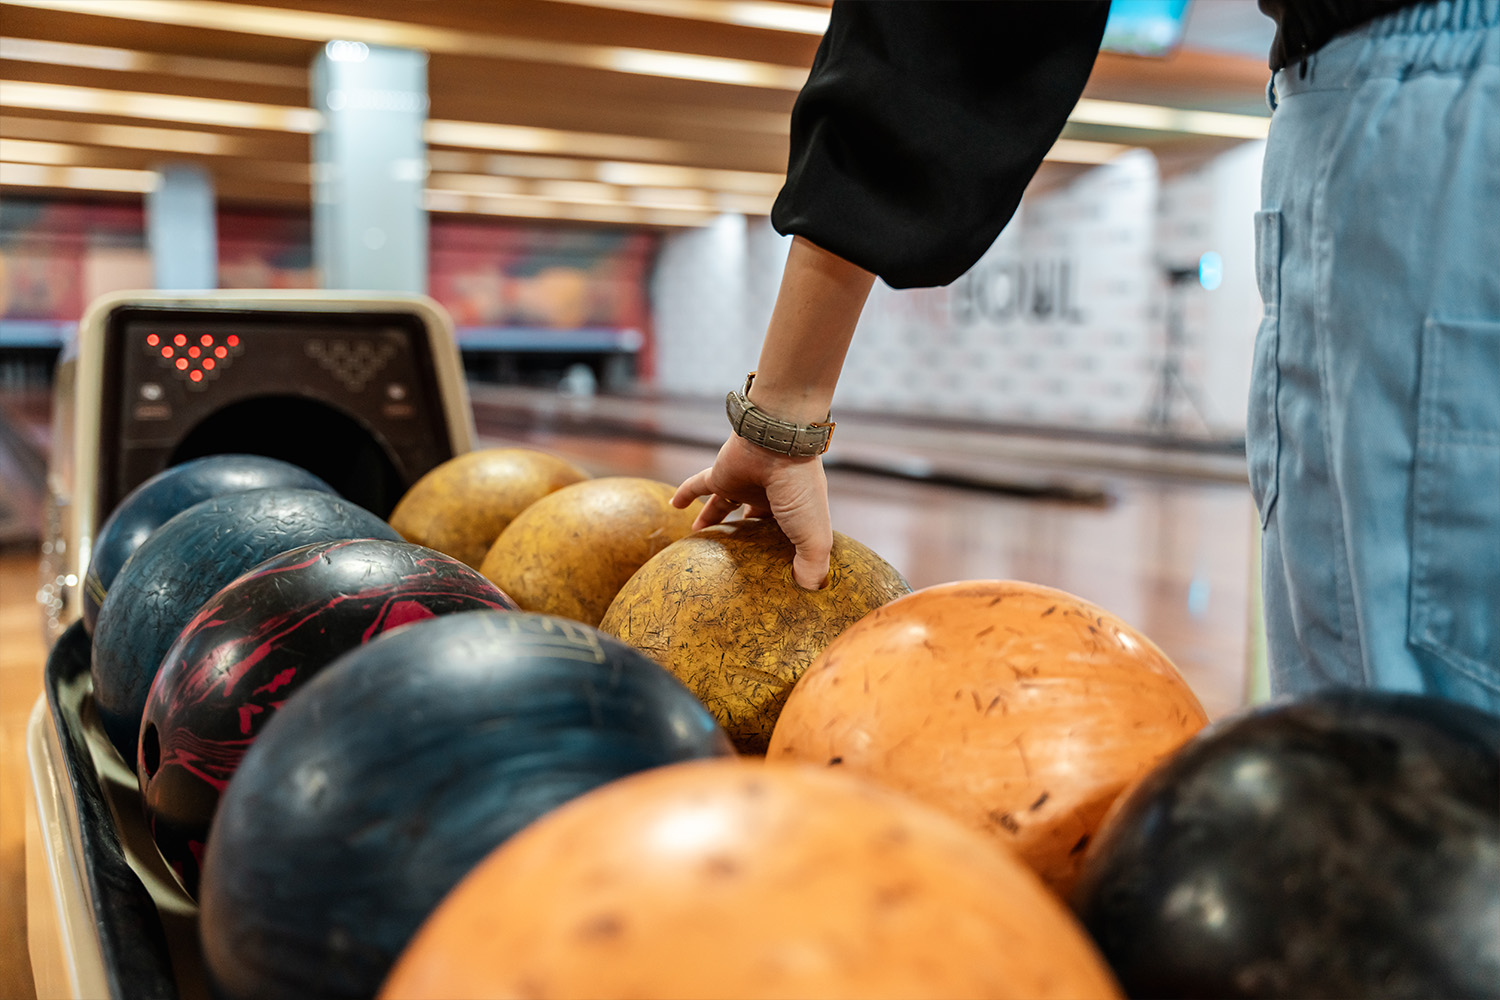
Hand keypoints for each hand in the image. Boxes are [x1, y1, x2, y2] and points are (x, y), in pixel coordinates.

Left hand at [672, 434, 831, 589]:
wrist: (777, 444)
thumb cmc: (800, 490)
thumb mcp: (813, 536)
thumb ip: (812, 565)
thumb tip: (809, 591)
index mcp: (794, 510)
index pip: (788, 534)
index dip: (783, 549)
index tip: (775, 570)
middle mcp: (768, 497)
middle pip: (752, 520)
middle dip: (746, 535)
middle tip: (736, 557)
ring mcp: (743, 485)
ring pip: (724, 506)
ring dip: (712, 519)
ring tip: (702, 537)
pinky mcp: (720, 476)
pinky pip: (697, 485)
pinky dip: (685, 493)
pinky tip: (672, 505)